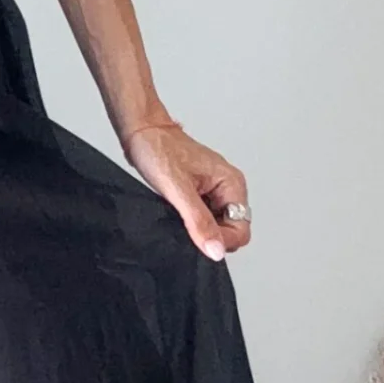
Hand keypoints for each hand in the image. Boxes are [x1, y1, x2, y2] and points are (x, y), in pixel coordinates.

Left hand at [121, 118, 251, 258]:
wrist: (142, 133)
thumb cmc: (158, 149)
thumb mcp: (178, 190)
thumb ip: (199, 221)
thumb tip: (216, 249)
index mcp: (232, 184)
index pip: (241, 230)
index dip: (221, 241)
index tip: (200, 241)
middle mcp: (227, 188)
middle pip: (230, 230)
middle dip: (209, 235)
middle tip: (186, 224)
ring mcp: (214, 191)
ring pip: (215, 226)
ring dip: (198, 228)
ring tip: (179, 213)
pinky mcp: (199, 194)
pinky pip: (202, 218)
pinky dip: (190, 222)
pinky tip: (176, 212)